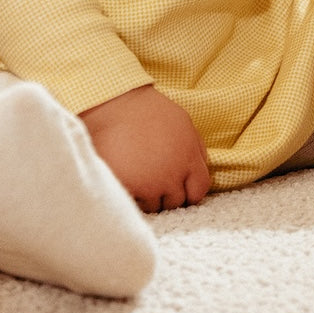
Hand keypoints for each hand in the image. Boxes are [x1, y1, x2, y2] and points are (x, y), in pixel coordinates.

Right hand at [80, 84, 211, 212]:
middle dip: (166, 193)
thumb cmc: (147, 111)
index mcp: (189, 157)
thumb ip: (196, 148)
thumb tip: (200, 168)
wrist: (113, 106)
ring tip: (137, 174)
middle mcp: (173, 174)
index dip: (188, 191)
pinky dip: (131, 196)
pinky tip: (126, 178)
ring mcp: (151, 185)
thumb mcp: (182, 122)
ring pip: (154, 206)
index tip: (177, 186)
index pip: (198, 191)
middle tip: (152, 177)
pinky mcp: (129, 189)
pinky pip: (135, 205)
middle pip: (176, 202)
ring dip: (147, 196)